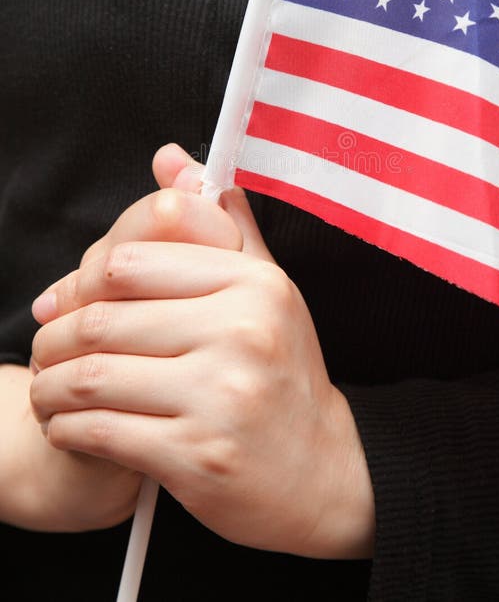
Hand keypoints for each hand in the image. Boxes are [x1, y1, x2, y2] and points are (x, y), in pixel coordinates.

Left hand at [29, 146, 374, 557]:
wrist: (323, 471)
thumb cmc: (285, 375)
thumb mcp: (267, 291)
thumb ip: (220, 224)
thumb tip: (170, 159)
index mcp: (254, 284)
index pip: (130, 263)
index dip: (82, 283)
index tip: (67, 303)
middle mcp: (242, 332)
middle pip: (102, 320)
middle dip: (52, 339)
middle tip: (42, 352)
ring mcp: (222, 396)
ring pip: (91, 377)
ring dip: (49, 387)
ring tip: (45, 390)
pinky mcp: (199, 456)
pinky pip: (100, 432)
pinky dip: (66, 429)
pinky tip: (67, 426)